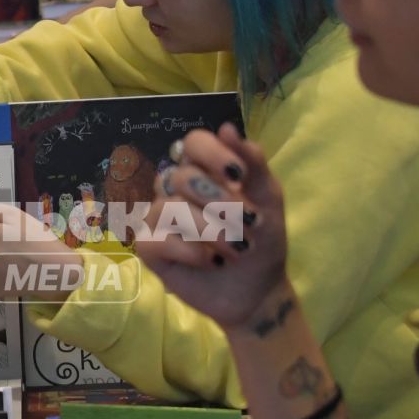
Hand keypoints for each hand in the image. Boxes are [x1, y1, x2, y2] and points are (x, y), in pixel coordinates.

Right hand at [133, 125, 287, 328]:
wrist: (257, 290)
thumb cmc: (262, 240)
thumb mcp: (268, 200)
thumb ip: (253, 163)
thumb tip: (227, 128)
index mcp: (204, 170)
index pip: (193, 142)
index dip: (213, 155)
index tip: (239, 177)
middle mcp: (176, 189)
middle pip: (181, 175)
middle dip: (218, 201)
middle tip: (246, 223)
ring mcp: (158, 217)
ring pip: (169, 208)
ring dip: (211, 231)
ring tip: (238, 250)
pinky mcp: (149, 248)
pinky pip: (158, 240)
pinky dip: (191, 252)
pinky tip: (212, 262)